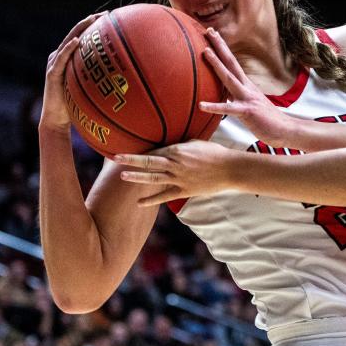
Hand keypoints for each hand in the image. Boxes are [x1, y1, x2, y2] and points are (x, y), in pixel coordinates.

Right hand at [39, 12, 106, 133]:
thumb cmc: (77, 104)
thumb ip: (103, 78)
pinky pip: (60, 59)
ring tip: (91, 19)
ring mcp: (54, 64)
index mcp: (70, 58)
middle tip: (105, 14)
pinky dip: (68, 49)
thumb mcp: (92, 88)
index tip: (111, 17)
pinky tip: (77, 41)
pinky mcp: (52, 73)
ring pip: (67, 42)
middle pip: (75, 34)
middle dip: (89, 22)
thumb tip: (130, 77)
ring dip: (79, 29)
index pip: (83, 37)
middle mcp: (60, 57)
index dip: (94, 26)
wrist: (58, 119)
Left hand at [115, 140, 237, 205]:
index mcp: (178, 150)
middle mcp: (175, 163)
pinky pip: (164, 195)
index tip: (128, 149)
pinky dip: (151, 200)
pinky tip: (139, 203)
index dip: (140, 150)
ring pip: (153, 177)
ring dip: (137, 177)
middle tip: (115, 158)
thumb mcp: (197, 143)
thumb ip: (181, 146)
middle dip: (131, 160)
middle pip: (149, 161)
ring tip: (123, 176)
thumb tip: (169, 147)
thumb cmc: (216, 153)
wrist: (230, 169)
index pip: (155, 149)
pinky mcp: (184, 190)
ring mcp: (179, 178)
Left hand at [200, 28, 291, 145]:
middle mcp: (247, 87)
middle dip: (220, 46)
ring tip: (204, 52)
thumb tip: (223, 94)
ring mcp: (247, 98)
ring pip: (229, 78)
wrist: (285, 130)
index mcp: (246, 85)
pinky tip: (201, 106)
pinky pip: (228, 109)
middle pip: (231, 62)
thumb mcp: (249, 104)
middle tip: (208, 30)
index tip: (213, 34)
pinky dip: (215, 107)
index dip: (223, 48)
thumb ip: (236, 97)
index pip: (232, 63)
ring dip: (217, 64)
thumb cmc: (266, 120)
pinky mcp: (247, 112)